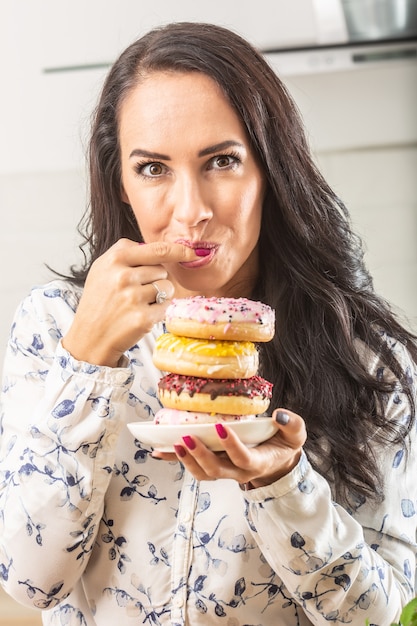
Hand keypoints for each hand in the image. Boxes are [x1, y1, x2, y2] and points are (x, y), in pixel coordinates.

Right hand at [62, 239, 195, 366]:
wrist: (89, 337)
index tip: (191, 253)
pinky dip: (159, 311)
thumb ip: (128, 254)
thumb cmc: (99, 302)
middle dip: (156, 280)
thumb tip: (162, 248)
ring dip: (160, 296)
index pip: (157, 249)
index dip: (179, 251)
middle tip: (135, 292)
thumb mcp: (102, 269)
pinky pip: (167, 306)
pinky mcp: (142, 318)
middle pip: (163, 270)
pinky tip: (141, 315)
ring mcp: (133, 297)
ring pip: (168, 287)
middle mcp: (123, 276)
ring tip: (138, 304)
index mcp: (115, 259)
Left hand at [152, 409, 306, 487]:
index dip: (231, 446)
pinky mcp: (213, 465)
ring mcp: (225, 471)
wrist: (277, 461)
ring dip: (187, 460)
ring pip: (203, 473)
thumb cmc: (284, 443)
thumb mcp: (296, 434)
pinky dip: (176, 459)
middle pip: (217, 471)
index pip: (243, 459)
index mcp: (259, 463)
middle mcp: (239, 472)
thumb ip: (292, 424)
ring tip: (174, 443)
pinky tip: (158, 451)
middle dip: (201, 456)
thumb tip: (280, 414)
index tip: (220, 426)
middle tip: (187, 438)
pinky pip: (193, 467)